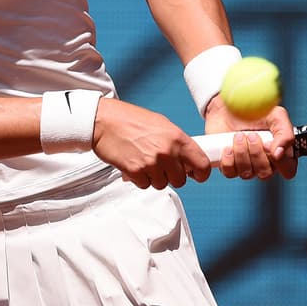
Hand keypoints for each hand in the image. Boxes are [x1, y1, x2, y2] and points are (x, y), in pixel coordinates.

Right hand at [91, 97, 213, 189]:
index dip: (200, 173)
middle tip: (161, 166)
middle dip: (172, 176)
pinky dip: (140, 178)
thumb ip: (177, 142)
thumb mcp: (162, 124)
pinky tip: (134, 163)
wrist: (104, 121)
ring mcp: (151, 163)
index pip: (202, 165)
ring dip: (154, 177)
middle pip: (181, 180)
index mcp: (177, 138)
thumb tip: (188, 158)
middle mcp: (166, 151)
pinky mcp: (136, 172)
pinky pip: (145, 185)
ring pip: (162, 184)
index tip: (195, 174)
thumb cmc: (130, 120)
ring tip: (144, 161)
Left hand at [202, 96, 298, 180]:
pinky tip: (228, 146)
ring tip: (238, 135)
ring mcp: (247, 166)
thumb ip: (284, 133)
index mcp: (281, 153)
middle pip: (265, 173)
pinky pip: (230, 172)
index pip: (288, 169)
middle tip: (251, 134)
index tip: (268, 144)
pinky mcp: (230, 166)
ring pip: (247, 174)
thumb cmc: (256, 111)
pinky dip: (228, 159)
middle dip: (256, 153)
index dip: (280, 162)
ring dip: (242, 153)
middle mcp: (265, 163)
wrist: (230, 105)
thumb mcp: (277, 115)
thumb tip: (278, 153)